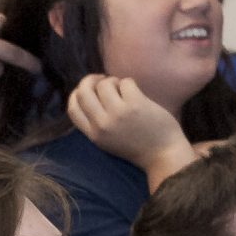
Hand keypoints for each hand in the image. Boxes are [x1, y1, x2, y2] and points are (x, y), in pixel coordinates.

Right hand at [67, 74, 195, 179]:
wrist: (163, 155)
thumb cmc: (137, 147)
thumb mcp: (107, 141)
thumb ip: (96, 123)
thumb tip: (90, 94)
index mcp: (93, 135)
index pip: (72, 109)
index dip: (76, 94)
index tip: (87, 89)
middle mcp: (102, 124)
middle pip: (84, 92)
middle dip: (91, 80)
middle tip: (103, 80)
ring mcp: (118, 113)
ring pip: (105, 84)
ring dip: (114, 81)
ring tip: (123, 89)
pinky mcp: (135, 104)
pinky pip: (125, 82)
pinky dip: (129, 83)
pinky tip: (137, 93)